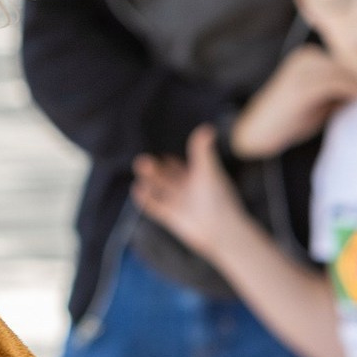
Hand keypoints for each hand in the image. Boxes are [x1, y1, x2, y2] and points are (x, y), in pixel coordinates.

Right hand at [132, 125, 242, 259]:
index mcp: (196, 177)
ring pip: (159, 190)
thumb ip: (203, 150)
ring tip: (139, 172)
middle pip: (165, 177)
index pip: (180, 167)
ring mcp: (178, 203)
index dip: (171, 162)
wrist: (220, 229)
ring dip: (148, 182)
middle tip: (142, 161)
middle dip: (154, 169)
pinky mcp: (171, 217)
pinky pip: (154, 207)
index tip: (163, 156)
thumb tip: (207, 127)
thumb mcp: (208, 170)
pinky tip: (137, 190)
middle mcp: (186, 189)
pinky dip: (145, 199)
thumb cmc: (218, 198)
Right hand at [231, 46, 356, 158]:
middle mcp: (307, 56)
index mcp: (311, 57)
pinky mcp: (303, 84)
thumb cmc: (289, 121)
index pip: (350, 60)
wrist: (257, 132)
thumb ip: (341, 92)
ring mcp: (304, 68)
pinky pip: (339, 84)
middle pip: (351, 63)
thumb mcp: (320, 101)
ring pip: (348, 72)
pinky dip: (354, 95)